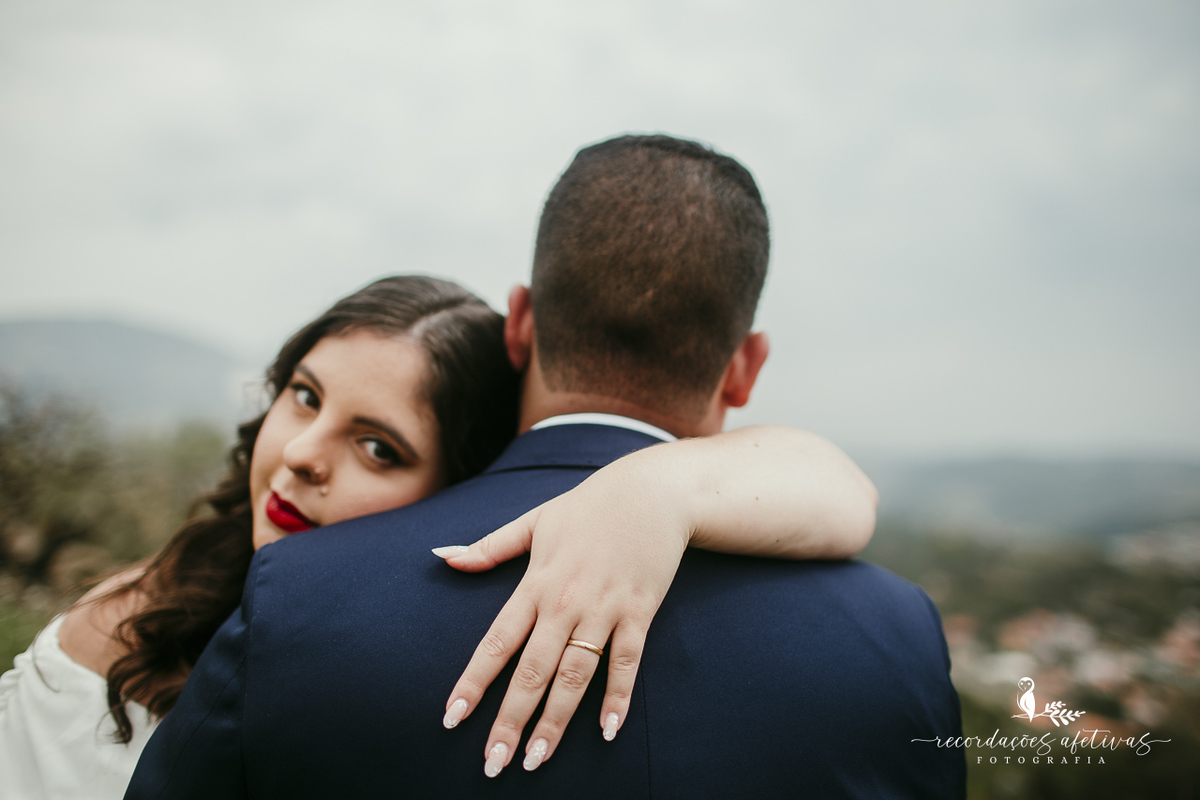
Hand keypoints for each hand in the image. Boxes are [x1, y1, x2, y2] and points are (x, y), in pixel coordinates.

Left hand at [433, 462, 689, 776]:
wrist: (650, 491)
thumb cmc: (588, 507)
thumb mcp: (534, 521)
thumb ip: (490, 546)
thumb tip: (443, 556)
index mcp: (535, 583)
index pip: (496, 641)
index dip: (473, 682)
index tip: (452, 717)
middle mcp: (565, 602)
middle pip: (532, 671)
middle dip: (510, 719)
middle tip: (493, 762)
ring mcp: (604, 609)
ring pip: (575, 675)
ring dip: (556, 721)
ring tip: (536, 759)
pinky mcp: (639, 612)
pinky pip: (627, 662)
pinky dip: (618, 696)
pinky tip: (608, 729)